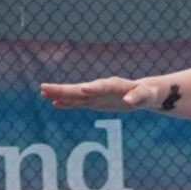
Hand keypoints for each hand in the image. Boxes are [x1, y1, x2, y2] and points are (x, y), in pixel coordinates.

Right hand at [39, 76, 163, 111]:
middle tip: (44, 88)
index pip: (101, 86)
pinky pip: (78, 102)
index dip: (92, 88)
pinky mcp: (94, 101)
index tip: (81, 90)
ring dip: (60, 94)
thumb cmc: (148, 93)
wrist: (144, 93)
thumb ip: (138, 97)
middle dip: (64, 89)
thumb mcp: (146, 96)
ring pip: (75, 95)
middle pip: (80, 89)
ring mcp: (96, 95)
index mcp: (115, 85)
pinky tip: (54, 104)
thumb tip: (130, 102)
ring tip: (43, 93)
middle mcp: (101, 88)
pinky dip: (67, 103)